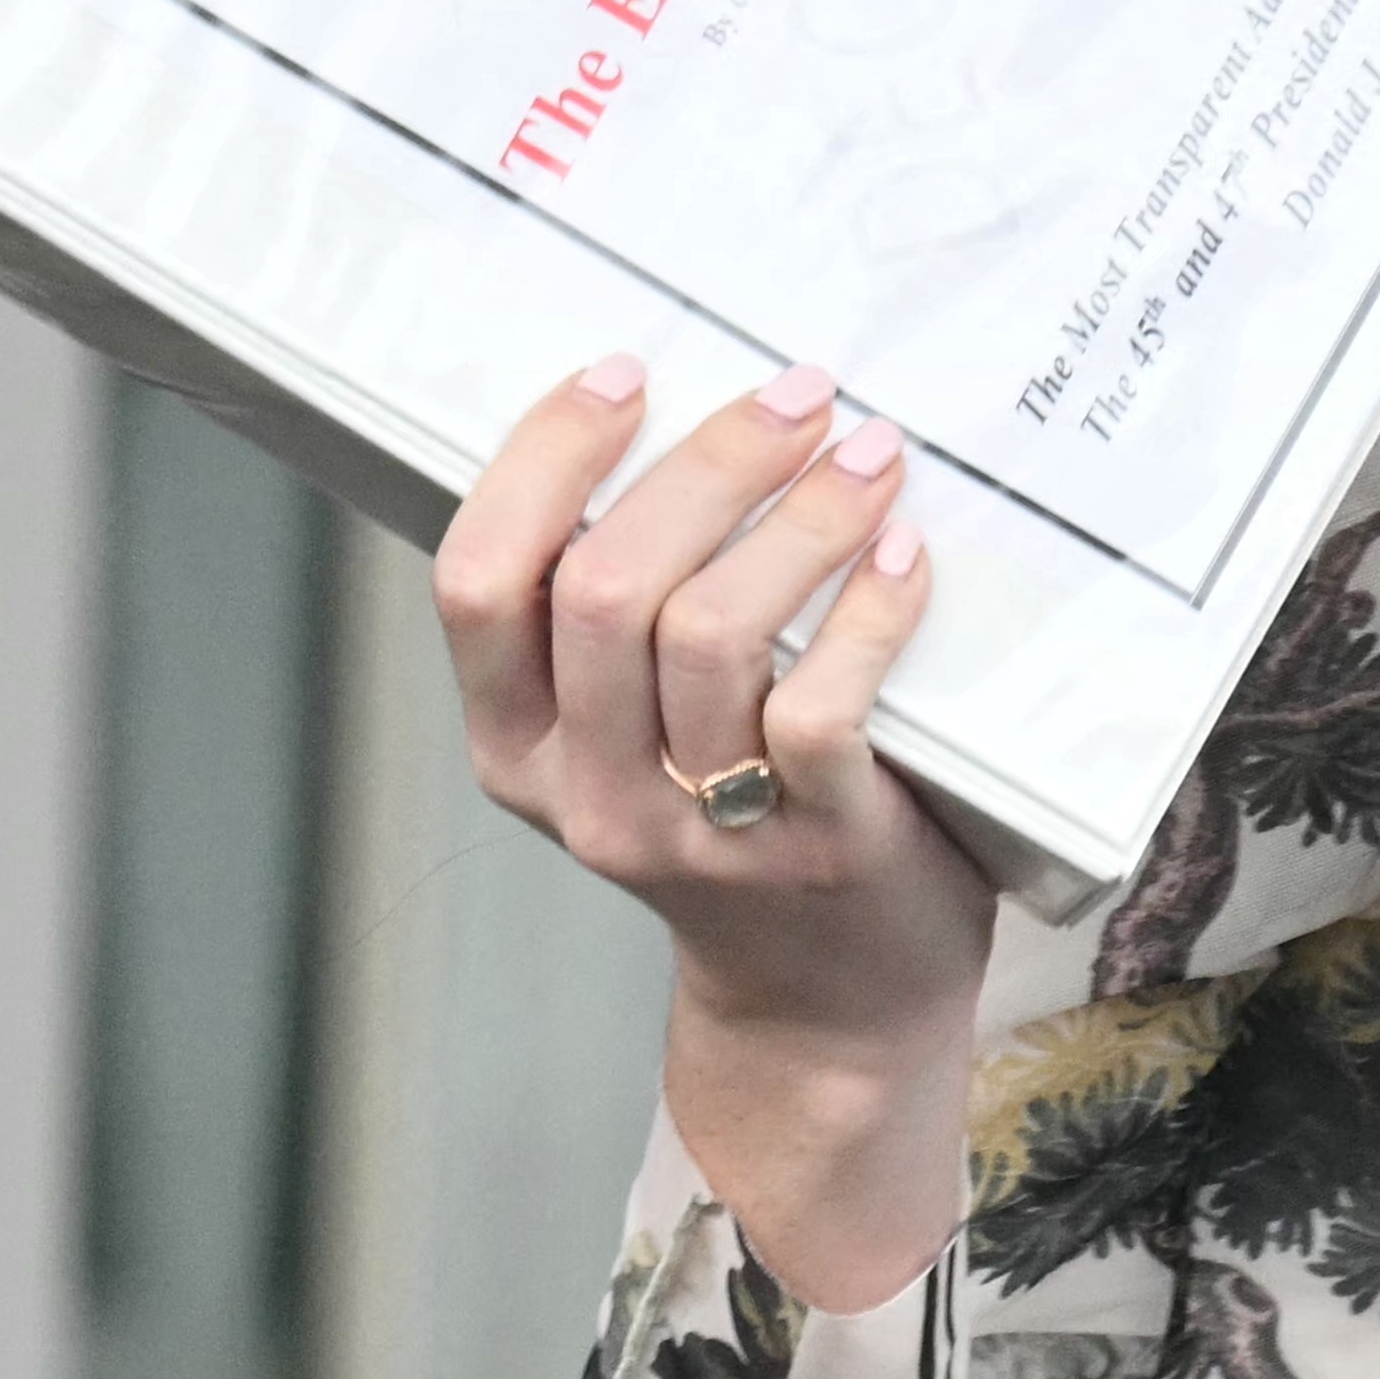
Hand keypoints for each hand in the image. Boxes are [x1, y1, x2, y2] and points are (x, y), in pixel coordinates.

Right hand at [434, 354, 995, 1307]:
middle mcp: (586, 792)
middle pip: (602, 587)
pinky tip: (902, 549)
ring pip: (715, 632)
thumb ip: (608, 621)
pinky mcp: (816, 847)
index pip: (477, 580)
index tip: (624, 372)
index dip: (543, 460)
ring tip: (864, 451)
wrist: (824, 1006)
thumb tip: (662, 419)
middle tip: (793, 392)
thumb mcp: (621, 737)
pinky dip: (869, 607)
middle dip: (702, 462)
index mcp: (512, 746)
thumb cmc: (729, 827)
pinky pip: (827, 704)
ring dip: (798, 516)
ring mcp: (700, 829)